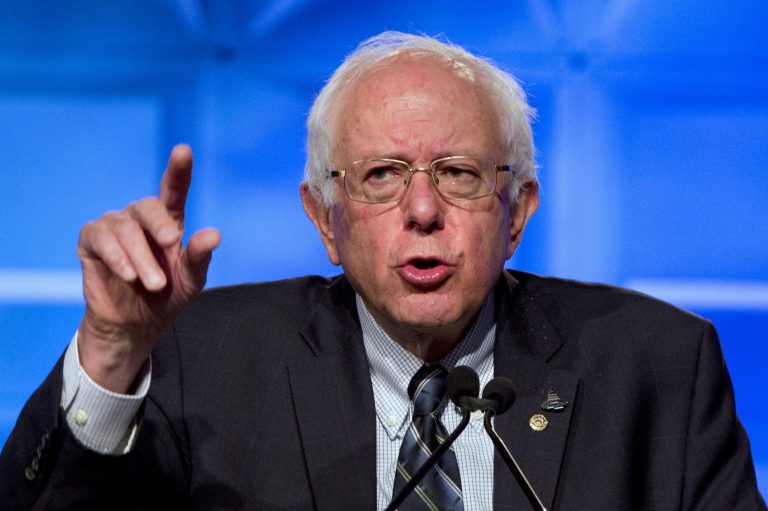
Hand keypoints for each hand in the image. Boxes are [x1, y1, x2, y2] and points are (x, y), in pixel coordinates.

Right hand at [76, 145, 219, 392]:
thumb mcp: (190, 281)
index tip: (183, 150)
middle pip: (148, 206)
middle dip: (160, 228)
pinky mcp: (91, 241)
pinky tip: (127, 274)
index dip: (178, 170)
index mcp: (169, 222)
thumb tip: (213, 234)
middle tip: (171, 247)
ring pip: (125, 227)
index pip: (173, 191)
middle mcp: (140, 218)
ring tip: (152, 283)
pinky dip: (116, 256)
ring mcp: (113, 226)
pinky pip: (100, 237)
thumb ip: (199, 257)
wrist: (136, 325)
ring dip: (141, 256)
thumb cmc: (167, 297)